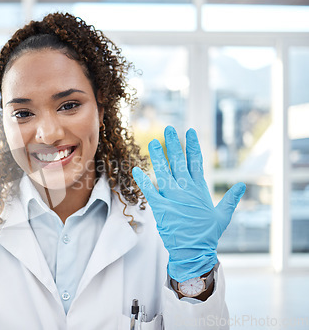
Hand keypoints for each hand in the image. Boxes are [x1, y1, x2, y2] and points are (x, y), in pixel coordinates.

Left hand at [132, 126, 244, 281]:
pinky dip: (143, 180)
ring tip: (153, 142)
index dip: (192, 146)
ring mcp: (172, 197)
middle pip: (179, 162)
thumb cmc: (207, 234)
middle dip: (174, 144)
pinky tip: (136, 169)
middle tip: (169, 129)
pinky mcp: (160, 207)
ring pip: (164, 172)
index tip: (189, 132)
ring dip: (158, 157)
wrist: (194, 251)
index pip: (196, 162)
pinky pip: (150, 191)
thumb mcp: (222, 215)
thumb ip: (231, 198)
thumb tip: (243, 185)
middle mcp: (186, 190)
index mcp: (199, 189)